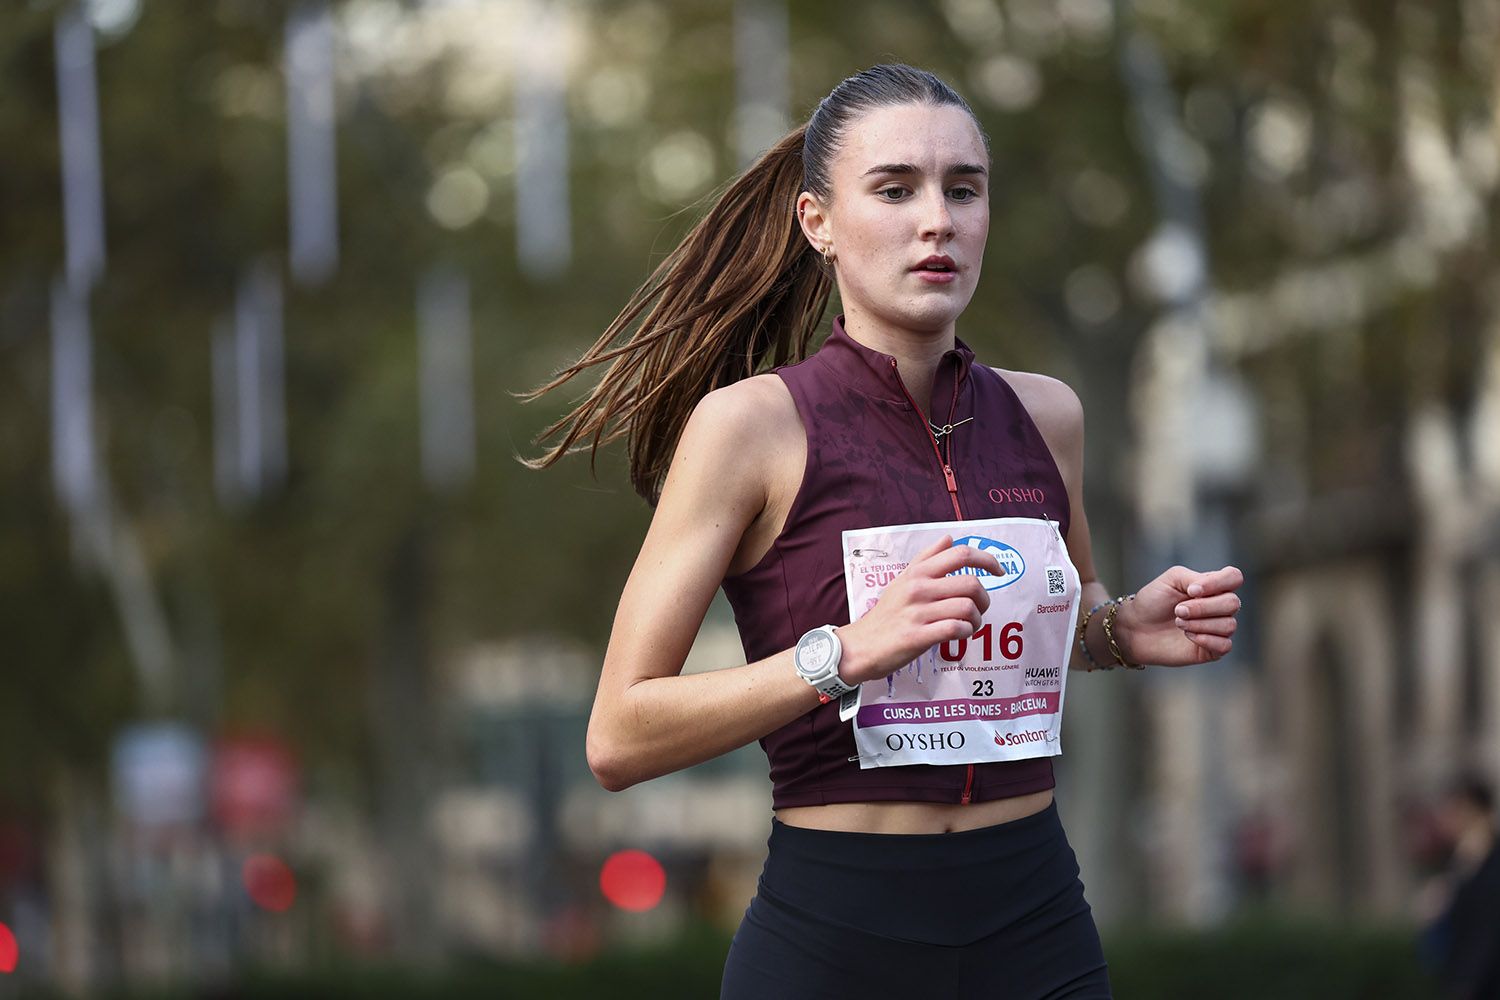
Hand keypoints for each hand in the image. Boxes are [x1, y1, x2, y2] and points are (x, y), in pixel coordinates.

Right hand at [837, 535, 1002, 684]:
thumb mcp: (902, 580)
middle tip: (979, 609)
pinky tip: (959, 634)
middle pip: (971, 583)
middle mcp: (919, 588)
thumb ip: (926, 558)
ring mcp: (918, 612)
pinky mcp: (917, 636)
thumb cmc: (886, 614)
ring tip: (968, 625)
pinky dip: (965, 632)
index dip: (987, 560)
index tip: (998, 571)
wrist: (861, 645)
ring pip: (967, 608)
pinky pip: (955, 629)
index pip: (961, 554)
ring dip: (976, 620)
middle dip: (984, 599)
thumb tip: (948, 538)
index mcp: (918, 572)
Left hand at [1115, 564, 1243, 666]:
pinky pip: (1225, 645)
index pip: (1234, 577)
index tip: (1191, 590)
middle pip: (1232, 603)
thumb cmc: (1153, 601)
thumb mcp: (1171, 579)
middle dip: (1202, 607)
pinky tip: (1188, 636)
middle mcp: (1219, 606)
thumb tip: (1209, 591)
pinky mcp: (1213, 649)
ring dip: (1200, 624)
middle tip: (1178, 611)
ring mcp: (1217, 628)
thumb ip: (1194, 577)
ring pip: (1229, 625)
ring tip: (1179, 623)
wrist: (1136, 628)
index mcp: (1212, 586)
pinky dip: (1206, 639)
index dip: (1218, 583)